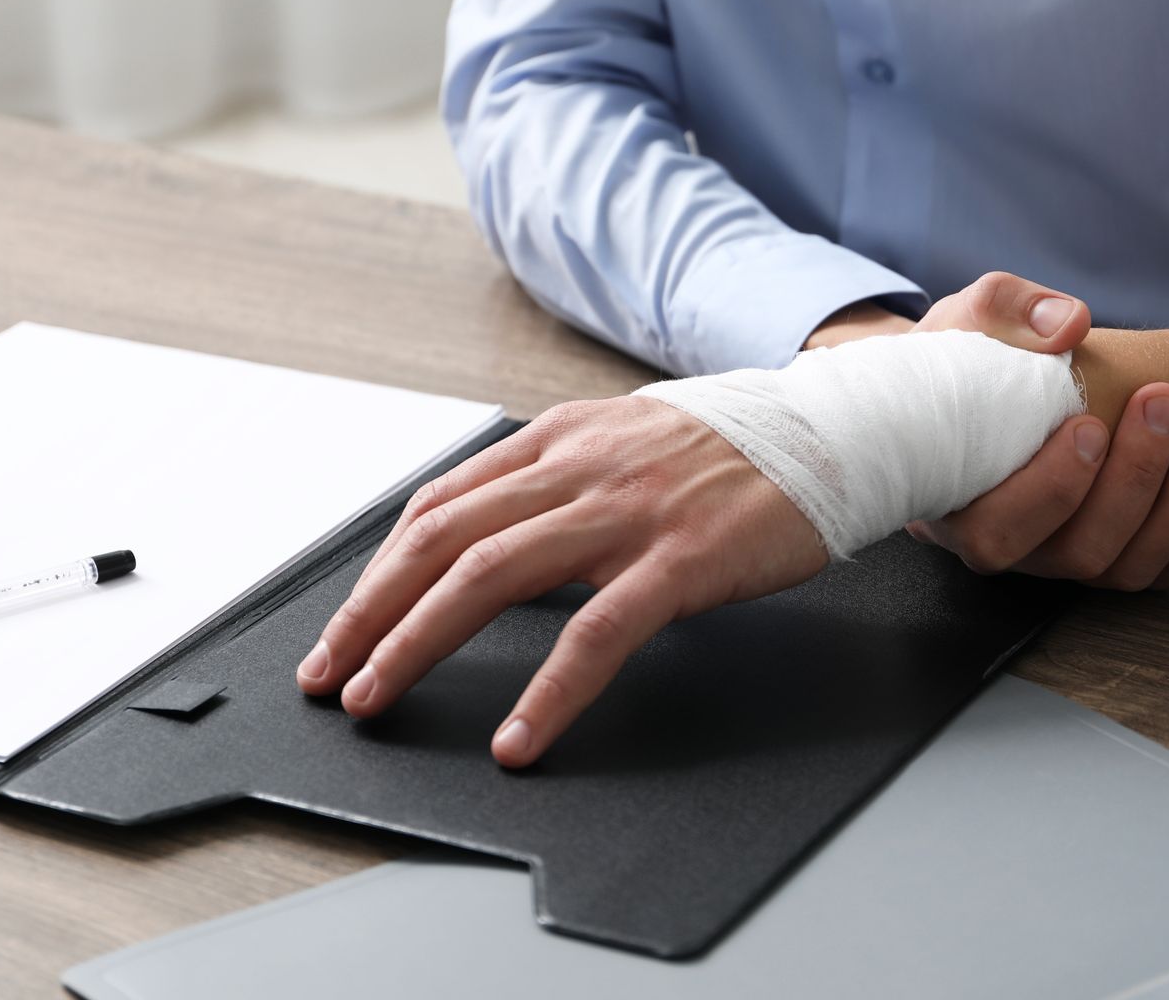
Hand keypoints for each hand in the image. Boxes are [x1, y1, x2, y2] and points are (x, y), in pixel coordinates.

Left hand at [295, 397, 827, 767]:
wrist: (837, 431)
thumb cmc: (737, 448)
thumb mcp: (631, 440)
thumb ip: (564, 479)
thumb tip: (497, 535)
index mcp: (562, 440)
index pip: (439, 504)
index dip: (378, 570)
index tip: (347, 625)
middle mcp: (580, 467)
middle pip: (442, 539)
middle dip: (370, 613)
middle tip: (330, 675)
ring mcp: (628, 511)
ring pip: (491, 576)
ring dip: (418, 642)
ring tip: (378, 697)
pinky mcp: (681, 561)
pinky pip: (596, 633)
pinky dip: (548, 691)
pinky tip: (521, 737)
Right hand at [906, 273, 1168, 590]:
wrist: (974, 389)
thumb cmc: (962, 359)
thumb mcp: (966, 321)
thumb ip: (1005, 311)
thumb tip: (1069, 324)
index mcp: (955, 503)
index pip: (997, 533)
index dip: (1051, 490)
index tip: (1090, 424)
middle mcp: (1009, 544)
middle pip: (1077, 552)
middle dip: (1134, 481)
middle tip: (1163, 403)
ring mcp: (1062, 556)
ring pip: (1124, 568)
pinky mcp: (1111, 553)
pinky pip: (1161, 573)